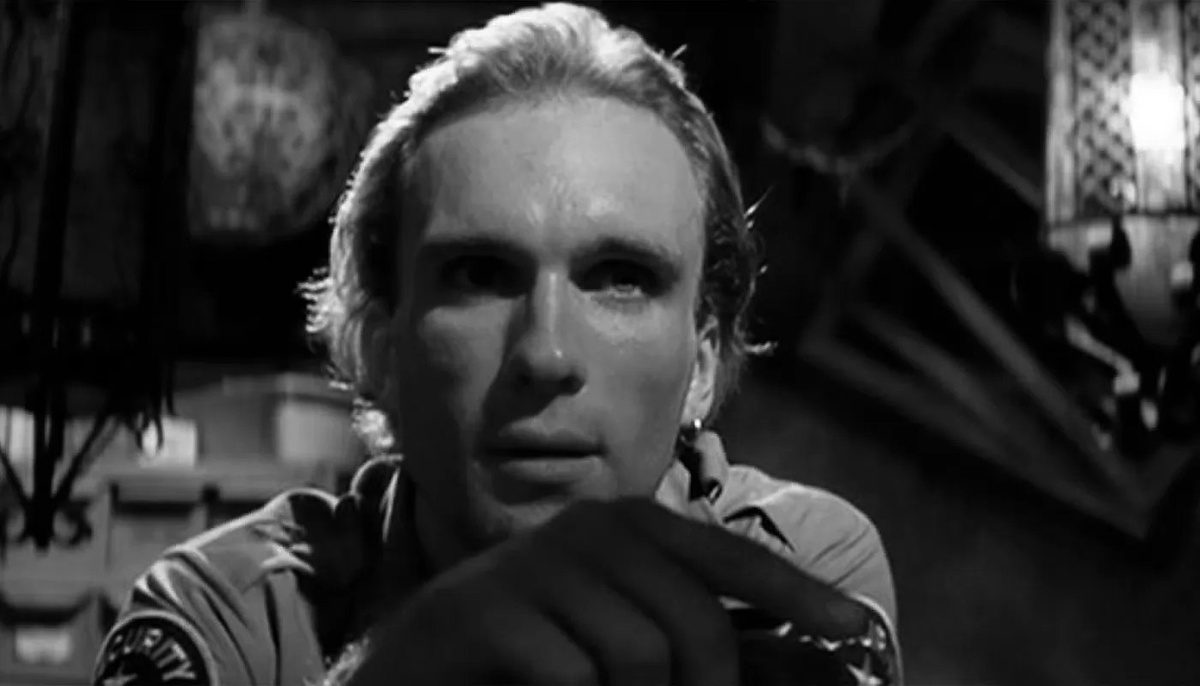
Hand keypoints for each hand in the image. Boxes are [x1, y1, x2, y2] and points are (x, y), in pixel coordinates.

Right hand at [346, 498, 868, 685]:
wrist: (417, 662)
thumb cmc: (530, 650)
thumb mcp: (614, 629)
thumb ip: (677, 627)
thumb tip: (756, 660)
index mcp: (629, 526)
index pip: (729, 556)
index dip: (795, 592)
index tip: (857, 628)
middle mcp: (589, 529)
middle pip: (696, 623)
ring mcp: (536, 564)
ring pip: (641, 655)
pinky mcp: (487, 609)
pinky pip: (575, 676)